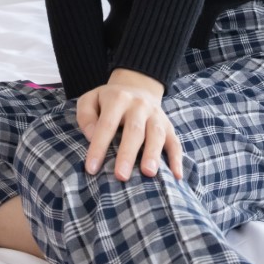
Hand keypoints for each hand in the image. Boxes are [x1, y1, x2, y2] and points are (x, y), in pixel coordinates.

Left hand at [76, 68, 184, 182]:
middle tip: (121, 176)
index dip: (99, 147)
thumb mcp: (90, 100)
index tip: (92, 168)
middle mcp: (140, 106)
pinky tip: (175, 176)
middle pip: (134, 130)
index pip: (107, 124)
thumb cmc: (108, 102)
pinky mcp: (169, 126)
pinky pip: (175, 142)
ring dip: (153, 154)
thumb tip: (91, 136)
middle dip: (128, 154)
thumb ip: (86, 116)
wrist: (137, 87)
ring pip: (157, 135)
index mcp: (118, 99)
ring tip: (148, 173)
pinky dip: (176, 159)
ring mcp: (157, 116)